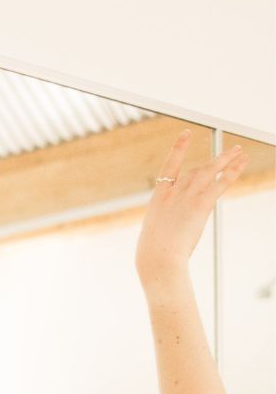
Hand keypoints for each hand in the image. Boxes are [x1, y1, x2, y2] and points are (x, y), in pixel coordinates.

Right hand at [136, 131, 246, 289]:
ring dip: (227, 159)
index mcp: (159, 197)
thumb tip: (171, 231)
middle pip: (197, 171)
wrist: (158, 258)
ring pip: (210, 171)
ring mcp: (187, 196)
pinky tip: (241, 161)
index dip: (179, 148)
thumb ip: (165, 225)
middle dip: (213, 162)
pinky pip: (220, 183)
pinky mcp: (201, 204)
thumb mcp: (154, 234)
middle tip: (227, 154)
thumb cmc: (152, 255)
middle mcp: (174, 192)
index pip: (170, 166)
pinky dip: (232, 171)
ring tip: (238, 152)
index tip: (186, 134)